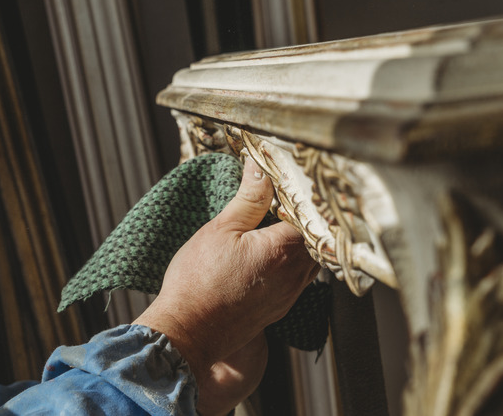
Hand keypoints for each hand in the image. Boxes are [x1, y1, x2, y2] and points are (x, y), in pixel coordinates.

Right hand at [134, 157, 317, 414]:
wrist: (187, 332)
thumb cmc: (198, 282)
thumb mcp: (221, 229)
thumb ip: (249, 198)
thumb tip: (260, 170)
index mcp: (283, 249)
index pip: (309, 214)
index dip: (299, 196)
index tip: (284, 184)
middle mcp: (295, 274)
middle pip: (315, 238)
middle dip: (301, 219)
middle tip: (280, 204)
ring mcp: (289, 294)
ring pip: (309, 260)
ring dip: (298, 243)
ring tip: (273, 228)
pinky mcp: (280, 308)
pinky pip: (298, 279)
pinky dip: (290, 264)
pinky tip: (268, 257)